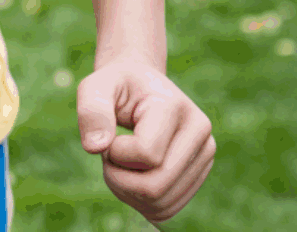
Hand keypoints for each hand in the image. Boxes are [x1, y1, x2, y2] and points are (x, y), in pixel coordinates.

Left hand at [76, 56, 215, 222]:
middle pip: (155, 187)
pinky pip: (166, 210)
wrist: (141, 87)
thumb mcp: (95, 87)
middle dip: (118, 179)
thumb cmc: (115, 86)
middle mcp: (201, 134)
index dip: (116, 152)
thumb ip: (91, 111)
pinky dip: (140, 202)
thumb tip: (95, 147)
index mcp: (176, 108)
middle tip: (108, 155)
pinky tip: (131, 177)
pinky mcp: (198, 176)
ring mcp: (204, 157)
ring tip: (120, 163)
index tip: (109, 134)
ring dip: (127, 192)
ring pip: (161, 204)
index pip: (147, 155)